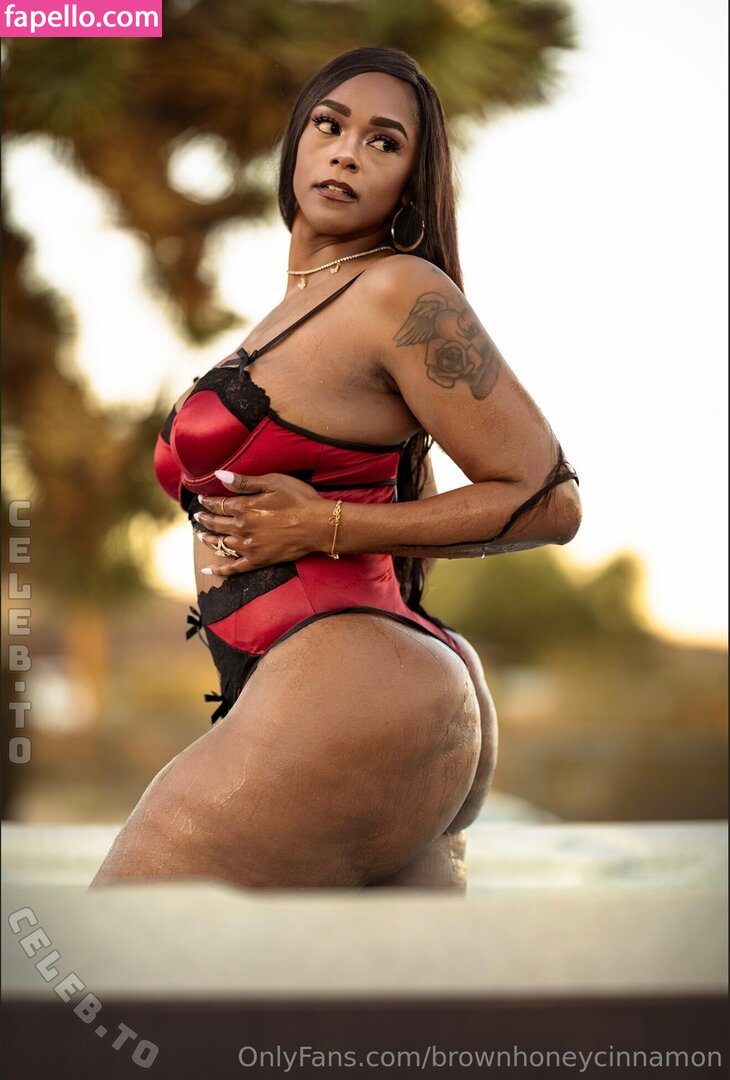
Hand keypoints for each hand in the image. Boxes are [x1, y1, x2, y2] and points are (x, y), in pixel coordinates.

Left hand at [194, 469, 329, 576]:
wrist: (319, 525)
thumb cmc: (299, 499)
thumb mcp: (272, 482)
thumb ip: (244, 481)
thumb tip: (218, 475)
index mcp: (244, 508)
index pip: (218, 504)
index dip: (208, 501)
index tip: (202, 498)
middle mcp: (242, 528)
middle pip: (216, 523)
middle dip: (205, 519)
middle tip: (197, 517)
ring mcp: (249, 547)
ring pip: (221, 543)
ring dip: (208, 538)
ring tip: (201, 535)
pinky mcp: (259, 560)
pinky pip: (234, 568)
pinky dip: (220, 570)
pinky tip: (208, 569)